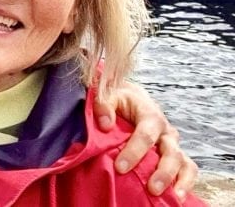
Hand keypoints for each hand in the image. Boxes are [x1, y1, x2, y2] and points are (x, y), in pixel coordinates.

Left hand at [94, 80, 198, 199]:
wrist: (130, 97)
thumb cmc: (118, 98)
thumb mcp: (108, 95)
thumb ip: (104, 106)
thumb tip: (105, 124)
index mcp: (150, 114)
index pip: (146, 134)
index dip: (134, 151)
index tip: (120, 167)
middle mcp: (165, 131)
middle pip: (170, 152)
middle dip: (162, 172)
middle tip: (152, 188)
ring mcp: (172, 144)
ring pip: (183, 163)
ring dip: (179, 181)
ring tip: (172, 197)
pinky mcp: (175, 155)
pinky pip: (187, 169)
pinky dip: (185, 183)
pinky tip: (176, 198)